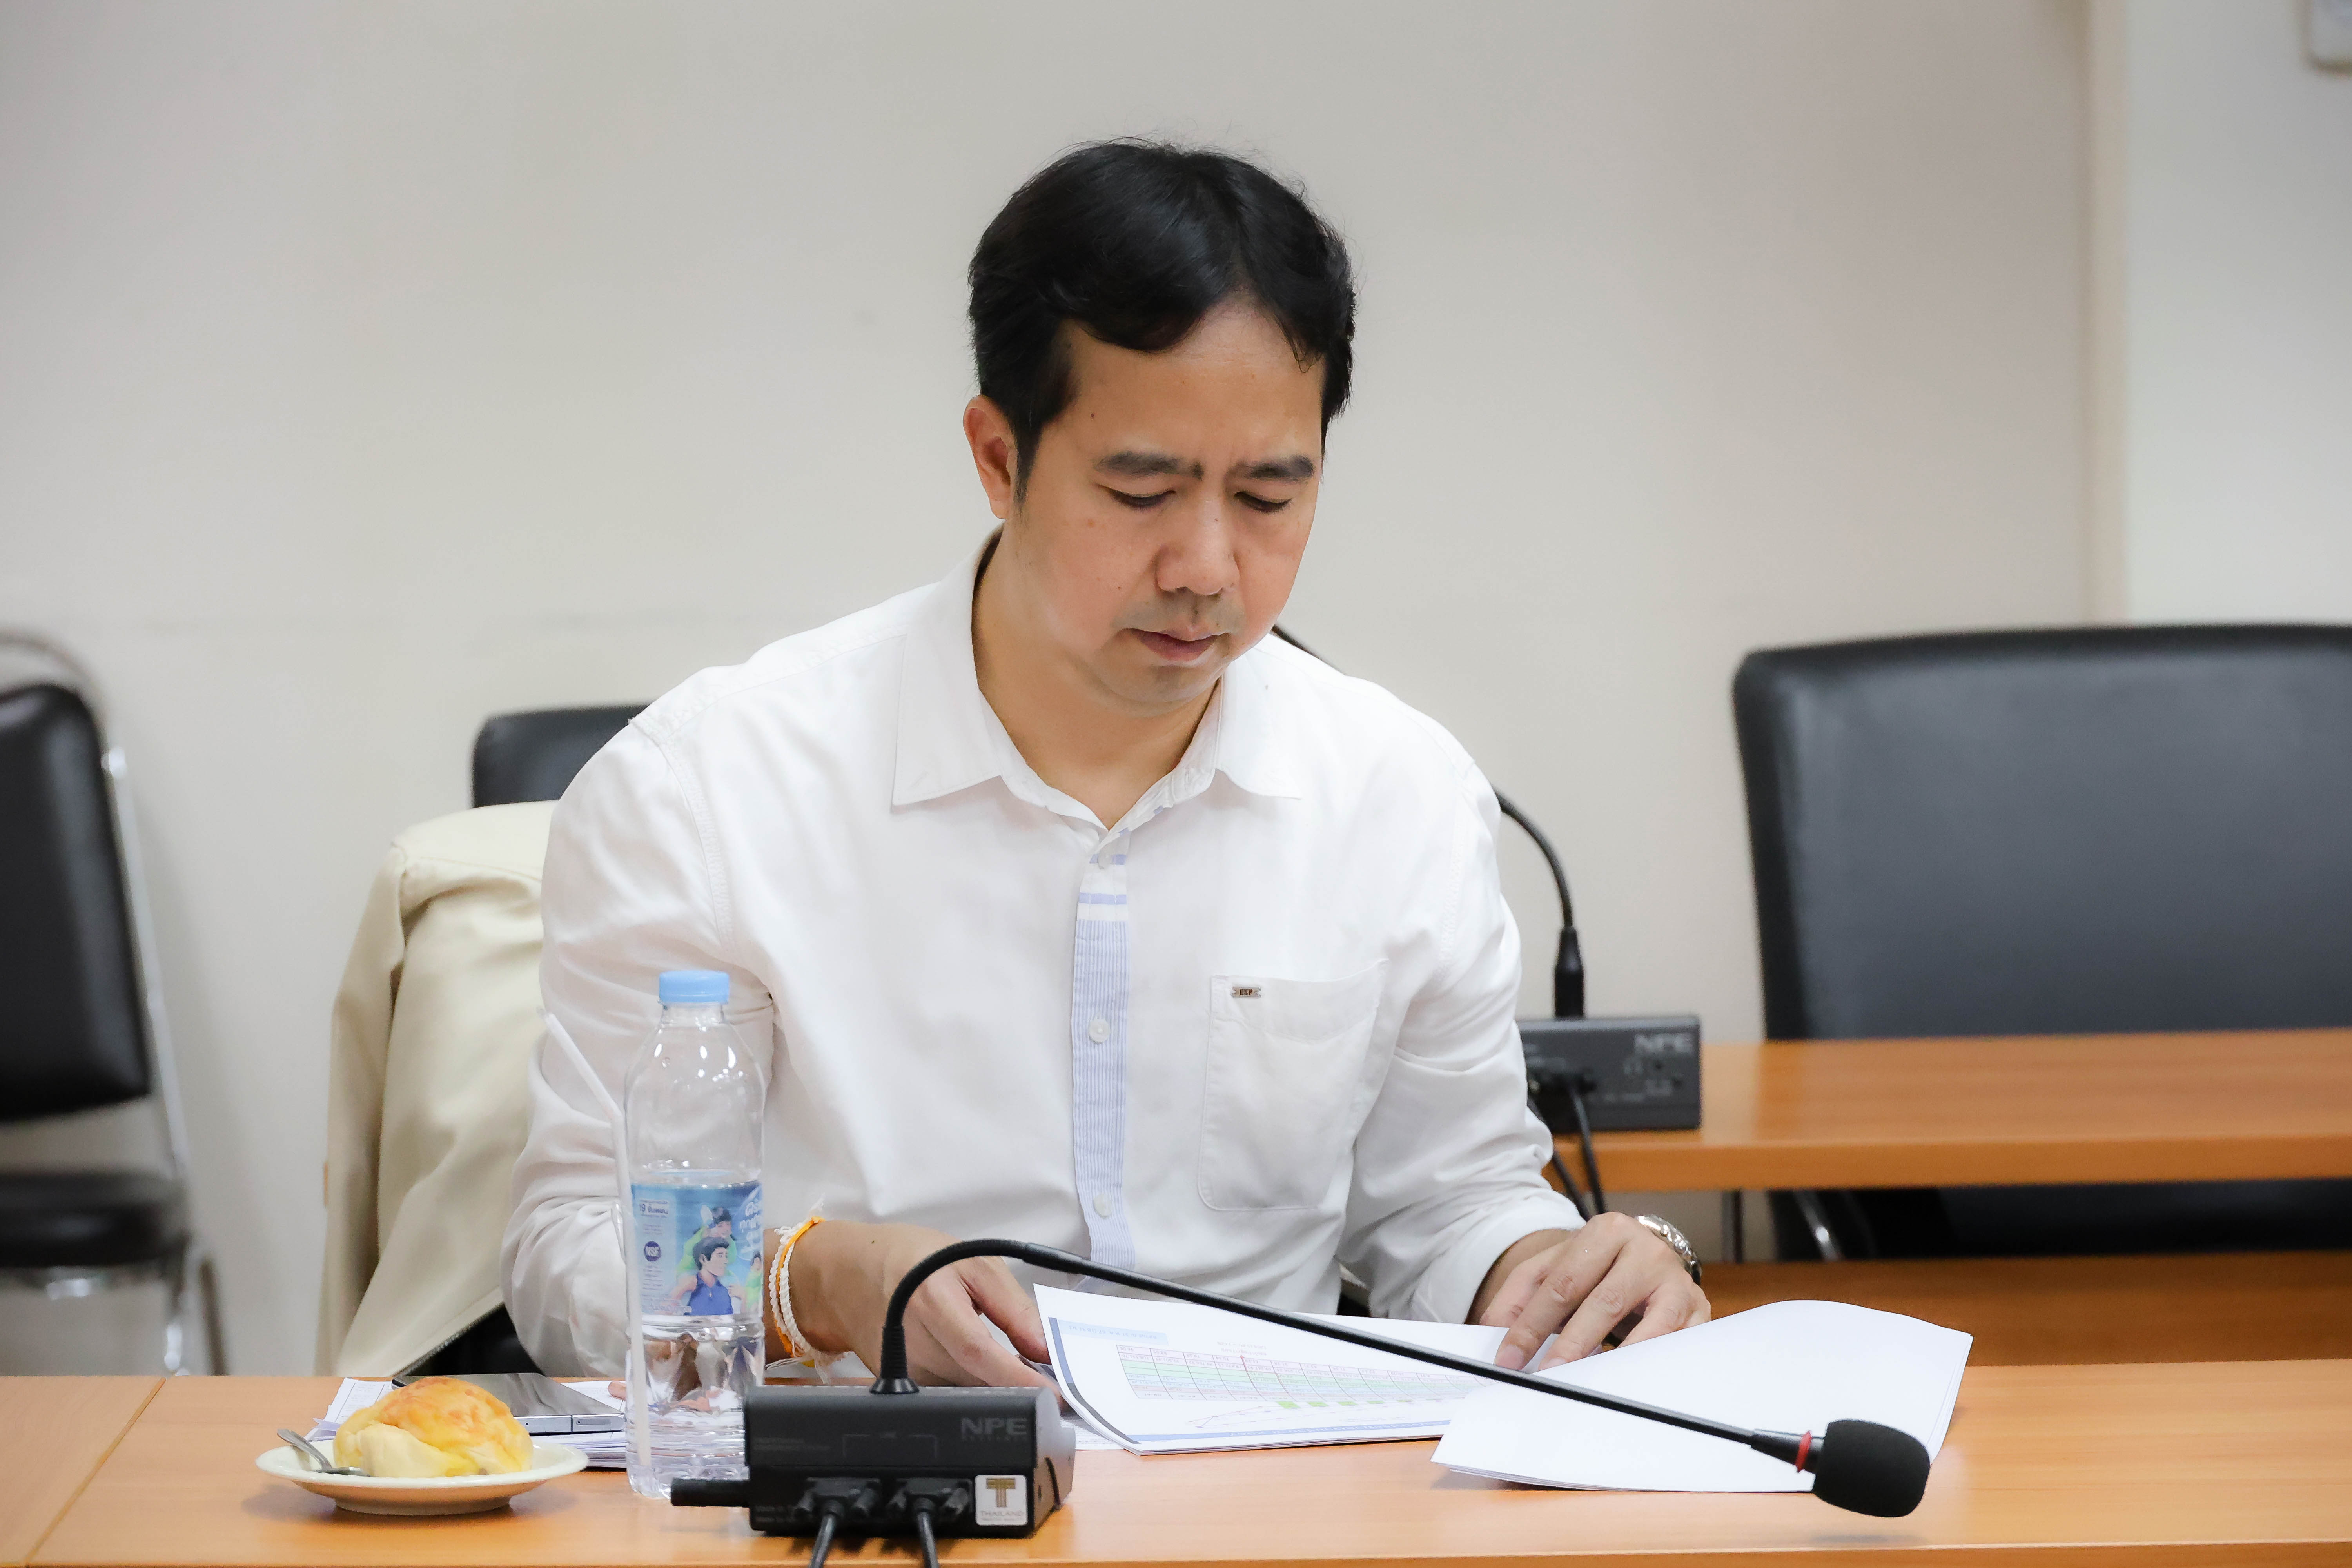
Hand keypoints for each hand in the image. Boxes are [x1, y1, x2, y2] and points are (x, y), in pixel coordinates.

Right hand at [789, 1221, 1052, 1387]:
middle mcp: (913, 1343)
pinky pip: (947, 1394)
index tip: (1055, 1395)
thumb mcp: (975, 1264)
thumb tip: (1045, 1348)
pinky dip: (974, 1388)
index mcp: (933, 1303)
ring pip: (965, 1393)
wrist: (852, 1272)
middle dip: (1019, 1387)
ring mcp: (902, 1370)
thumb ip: (1014, 1307)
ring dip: (997, 1388)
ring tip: (1021, 1371)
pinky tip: (986, 1372)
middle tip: (1054, 1383)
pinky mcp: (899, 1384)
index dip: (1019, 1379)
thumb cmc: (916, 1260)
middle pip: (977, 1381)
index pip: (980, 1353)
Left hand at [1472, 1214, 1709, 1369]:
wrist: (1646, 1258)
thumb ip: (1519, 1295)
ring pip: (1647, 1323)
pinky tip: (1629, 1379)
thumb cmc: (1595, 1268)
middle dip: (1571, 1344)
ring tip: (1588, 1382)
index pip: (1561, 1284)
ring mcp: (1676, 1279)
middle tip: (1546, 1376)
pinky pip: (1675, 1341)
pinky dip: (1651, 1361)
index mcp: (1605, 1231)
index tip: (1509, 1358)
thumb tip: (1490, 1331)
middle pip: (1603, 1301)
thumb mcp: (1552, 1268)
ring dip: (1617, 1357)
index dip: (1531, 1324)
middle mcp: (1645, 1248)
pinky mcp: (1698, 1308)